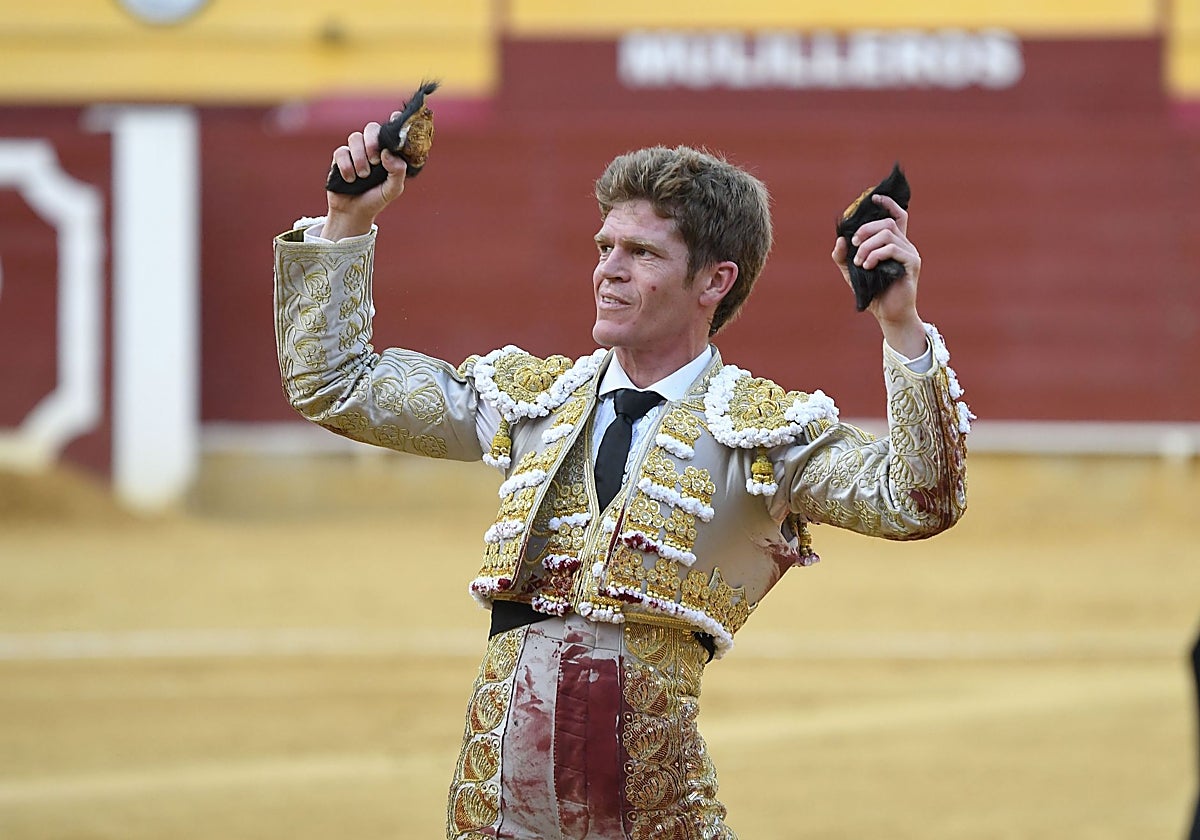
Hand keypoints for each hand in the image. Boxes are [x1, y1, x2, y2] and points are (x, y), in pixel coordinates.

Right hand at [323, 112, 407, 240]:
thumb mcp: (393, 190)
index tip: (395, 118)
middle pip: (371, 128)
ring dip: (360, 158)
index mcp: (388, 153)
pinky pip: (341, 152)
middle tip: (375, 159)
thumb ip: (398, 172)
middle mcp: (372, 148)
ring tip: (363, 176)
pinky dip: (346, 166)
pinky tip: (350, 179)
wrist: (353, 213)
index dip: (394, 122)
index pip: (391, 132)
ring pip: (355, 138)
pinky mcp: (340, 158)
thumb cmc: (376, 199)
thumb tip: (387, 153)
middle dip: (373, 141)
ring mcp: (355, 152)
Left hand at [831, 194, 926, 356]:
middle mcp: (905, 246)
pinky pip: (893, 249)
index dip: (888, 204)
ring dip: (868, 245)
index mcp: (894, 244)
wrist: (889, 315)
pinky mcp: (911, 264)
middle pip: (887, 223)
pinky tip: (867, 266)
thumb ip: (843, 257)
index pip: (897, 217)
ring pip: (888, 234)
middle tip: (854, 244)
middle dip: (866, 229)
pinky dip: (876, 254)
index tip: (874, 198)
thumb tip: (839, 239)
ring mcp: (910, 254)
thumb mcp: (852, 273)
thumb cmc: (873, 293)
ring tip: (859, 262)